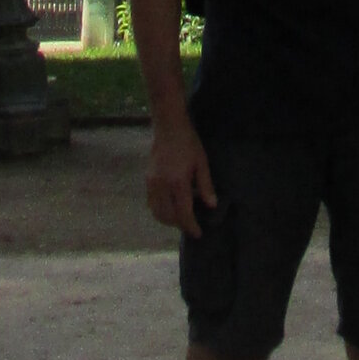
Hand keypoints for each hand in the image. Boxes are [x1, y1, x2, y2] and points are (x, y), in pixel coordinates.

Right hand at [145, 114, 217, 237]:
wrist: (168, 126)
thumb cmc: (188, 143)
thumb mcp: (202, 162)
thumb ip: (206, 185)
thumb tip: (211, 205)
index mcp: (178, 182)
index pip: (183, 213)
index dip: (191, 226)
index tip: (198, 233)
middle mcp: (162, 186)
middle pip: (168, 217)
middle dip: (180, 225)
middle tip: (191, 225)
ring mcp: (152, 183)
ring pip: (157, 213)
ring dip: (169, 220)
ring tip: (180, 217)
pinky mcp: (147, 180)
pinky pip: (151, 203)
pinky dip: (160, 211)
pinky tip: (169, 206)